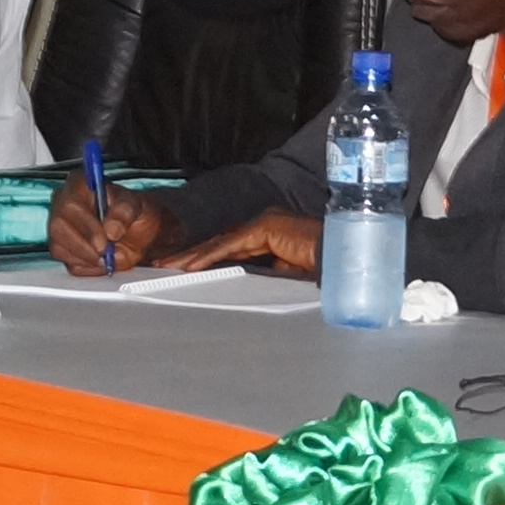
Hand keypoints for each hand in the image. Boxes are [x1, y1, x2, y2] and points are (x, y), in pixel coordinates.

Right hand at [51, 174, 167, 276]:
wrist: (138, 231)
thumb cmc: (134, 213)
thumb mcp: (137, 206)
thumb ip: (125, 212)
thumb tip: (111, 230)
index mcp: (79, 184)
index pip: (70, 201)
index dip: (85, 222)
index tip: (105, 236)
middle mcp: (63, 203)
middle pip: (59, 225)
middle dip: (85, 243)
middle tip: (107, 251)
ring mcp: (59, 227)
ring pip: (59, 246)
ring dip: (87, 257)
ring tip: (109, 256)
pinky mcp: (61, 248)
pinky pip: (67, 262)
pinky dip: (87, 266)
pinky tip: (102, 260)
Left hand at [171, 207, 317, 275]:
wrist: (340, 259)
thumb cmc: (318, 268)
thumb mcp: (282, 272)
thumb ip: (262, 271)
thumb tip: (241, 282)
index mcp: (267, 233)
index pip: (228, 245)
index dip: (204, 257)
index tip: (183, 268)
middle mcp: (262, 223)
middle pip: (219, 242)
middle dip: (190, 254)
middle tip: (164, 264)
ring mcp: (263, 222)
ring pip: (219, 242)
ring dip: (192, 256)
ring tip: (169, 265)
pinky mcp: (264, 228)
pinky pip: (230, 245)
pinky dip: (209, 256)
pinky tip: (191, 266)